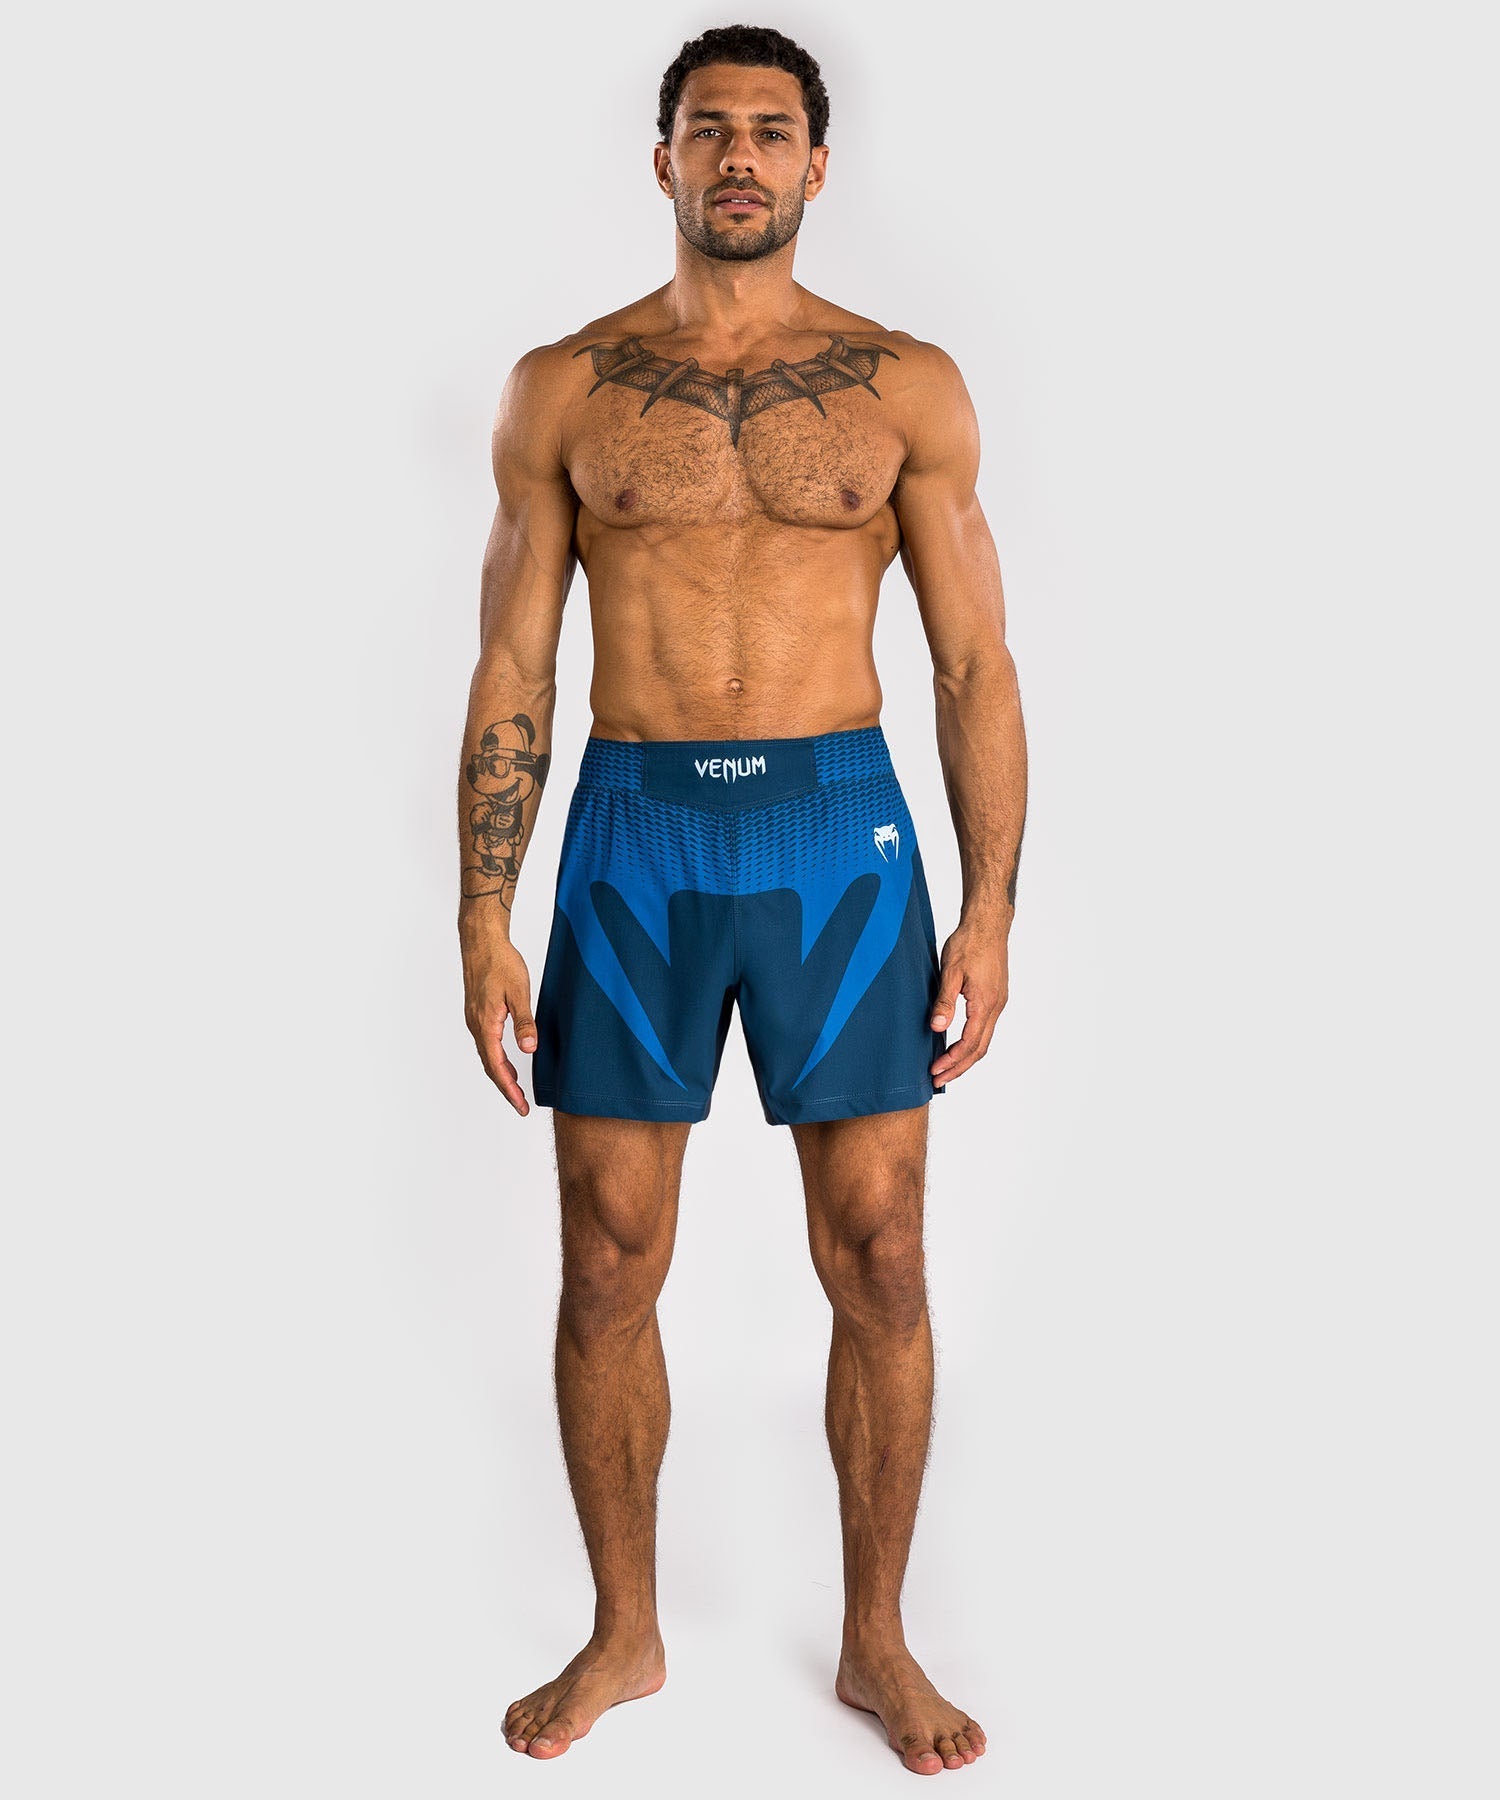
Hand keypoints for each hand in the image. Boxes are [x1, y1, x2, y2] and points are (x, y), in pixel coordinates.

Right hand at [461, 927, 536, 1115]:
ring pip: (487, 1056)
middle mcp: (476, 1026)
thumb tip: (529, 1049)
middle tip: (521, 1106)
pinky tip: (508, 1060)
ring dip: (501, 1075)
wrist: (481, 940)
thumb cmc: (501, 962)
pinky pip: (487, 1044)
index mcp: (486, 1024)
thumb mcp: (519, 992)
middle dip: (506, 1089)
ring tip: (517, 1090)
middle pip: (490, 1067)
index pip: (498, 1067)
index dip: (510, 1090)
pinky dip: (497, 1059)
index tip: (521, 1107)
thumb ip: (524, 1022)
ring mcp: (475, 1020)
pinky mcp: (477, 1013)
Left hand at [930, 919, 1010, 1087]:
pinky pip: (985, 1027)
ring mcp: (998, 1002)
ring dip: (966, 1056)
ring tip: (946, 1066)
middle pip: (980, 1049)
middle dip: (959, 1067)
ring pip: (984, 1039)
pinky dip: (972, 1042)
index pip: (969, 1043)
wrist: (988, 924)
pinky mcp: (996, 996)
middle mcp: (996, 1006)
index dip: (952, 1061)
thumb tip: (937, 1028)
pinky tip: (957, 1042)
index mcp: (985, 1003)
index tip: (935, 1071)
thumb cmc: (969, 942)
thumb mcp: (951, 971)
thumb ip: (945, 1001)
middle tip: (938, 1079)